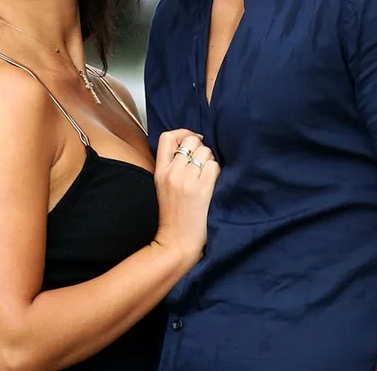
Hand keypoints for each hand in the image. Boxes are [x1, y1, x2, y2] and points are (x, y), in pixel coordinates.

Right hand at [152, 129, 220, 266]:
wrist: (176, 243)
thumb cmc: (173, 216)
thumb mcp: (162, 187)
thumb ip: (171, 166)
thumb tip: (191, 146)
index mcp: (160, 171)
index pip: (167, 137)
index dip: (183, 133)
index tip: (191, 140)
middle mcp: (172, 172)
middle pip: (191, 140)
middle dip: (200, 147)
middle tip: (202, 162)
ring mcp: (187, 180)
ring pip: (205, 152)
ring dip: (210, 160)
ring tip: (207, 175)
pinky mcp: (202, 189)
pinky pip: (214, 166)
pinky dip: (216, 172)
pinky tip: (213, 184)